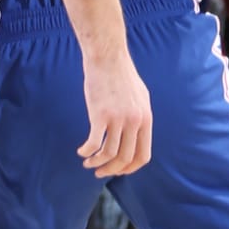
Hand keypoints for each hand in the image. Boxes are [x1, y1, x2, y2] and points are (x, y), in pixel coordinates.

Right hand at [78, 45, 151, 179]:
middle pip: (125, 158)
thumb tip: (136, 134)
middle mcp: (134, 122)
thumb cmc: (121, 75)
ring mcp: (118, 119)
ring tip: (88, 162)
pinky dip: (87, 152)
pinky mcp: (100, 114)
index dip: (129, 168)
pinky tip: (82, 151)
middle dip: (111, 170)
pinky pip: (94, 143)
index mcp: (146, 119)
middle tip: (99, 171)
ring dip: (97, 163)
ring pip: (109, 154)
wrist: (108, 57)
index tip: (117, 170)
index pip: (143, 156)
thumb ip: (140, 117)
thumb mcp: (140, 97)